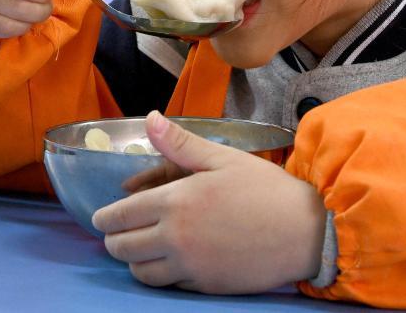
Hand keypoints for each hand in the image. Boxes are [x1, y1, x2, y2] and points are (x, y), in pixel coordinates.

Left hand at [91, 111, 326, 294]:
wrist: (306, 232)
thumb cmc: (265, 189)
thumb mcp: (221, 157)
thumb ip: (179, 143)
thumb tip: (149, 118)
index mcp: (175, 202)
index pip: (120, 216)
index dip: (104, 218)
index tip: (100, 218)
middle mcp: (175, 237)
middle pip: (122, 248)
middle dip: (113, 240)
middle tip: (115, 234)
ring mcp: (189, 266)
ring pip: (141, 273)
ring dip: (133, 262)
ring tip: (138, 251)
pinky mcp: (205, 286)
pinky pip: (168, 287)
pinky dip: (161, 276)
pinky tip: (169, 263)